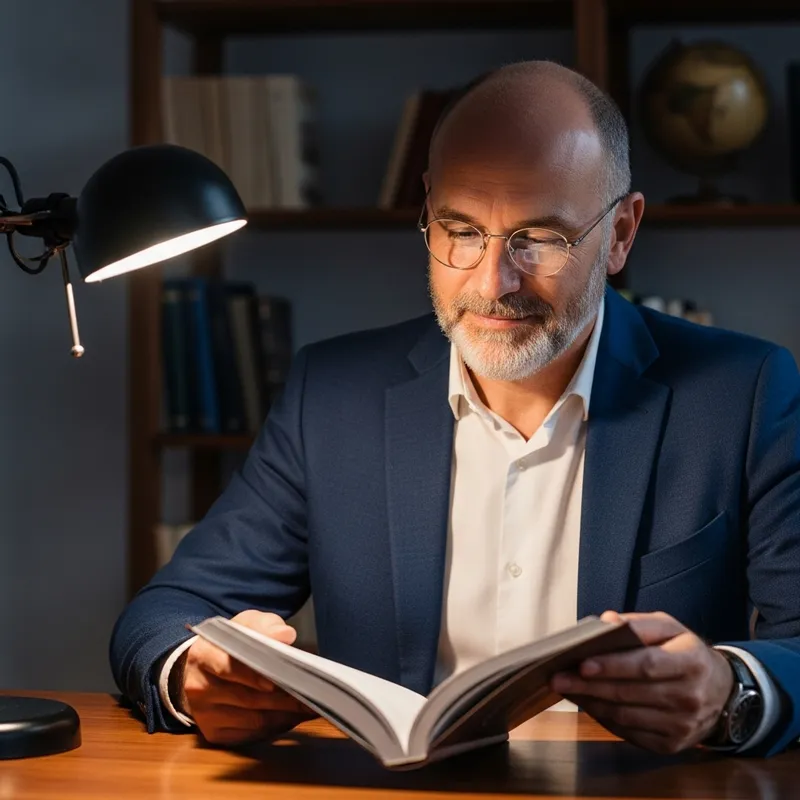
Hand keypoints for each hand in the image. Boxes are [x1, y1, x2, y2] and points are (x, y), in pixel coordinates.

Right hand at [181, 609, 315, 745]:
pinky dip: (276, 726)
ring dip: (285, 714)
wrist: (204, 667)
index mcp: (203, 654)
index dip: (254, 674)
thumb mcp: (246, 624)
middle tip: (313, 693)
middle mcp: (197, 686)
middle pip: (246, 697)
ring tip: (310, 705)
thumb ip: (265, 625)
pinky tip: (293, 716)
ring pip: (253, 719)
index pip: (228, 666)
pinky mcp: (213, 733)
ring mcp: (203, 714)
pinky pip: (251, 734)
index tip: (278, 677)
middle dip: (283, 697)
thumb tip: (285, 635)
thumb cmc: (231, 643)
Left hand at [551, 611, 733, 754]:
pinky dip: (604, 718)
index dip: (613, 666)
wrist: (721, 692)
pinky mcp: (672, 744)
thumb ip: (638, 624)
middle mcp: (690, 696)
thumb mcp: (670, 628)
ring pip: (627, 715)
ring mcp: (683, 725)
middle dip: (590, 686)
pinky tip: (588, 704)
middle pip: (631, 693)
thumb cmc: (686, 652)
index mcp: (691, 661)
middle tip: (558, 678)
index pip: (646, 664)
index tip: (582, 664)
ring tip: (566, 690)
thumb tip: (606, 621)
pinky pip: (630, 732)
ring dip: (592, 703)